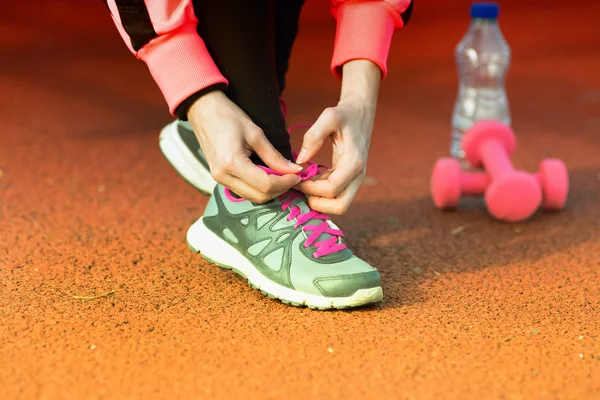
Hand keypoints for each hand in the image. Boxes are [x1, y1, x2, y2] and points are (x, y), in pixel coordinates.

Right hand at [188, 91, 301, 202]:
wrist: (203, 111)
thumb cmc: (228, 117)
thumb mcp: (255, 133)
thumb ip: (274, 156)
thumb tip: (294, 170)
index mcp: (232, 163)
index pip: (265, 184)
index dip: (285, 183)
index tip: (297, 174)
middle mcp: (223, 176)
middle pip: (259, 196)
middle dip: (280, 189)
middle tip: (293, 177)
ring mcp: (219, 179)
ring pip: (252, 197)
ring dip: (270, 191)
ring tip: (283, 177)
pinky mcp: (220, 178)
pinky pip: (244, 191)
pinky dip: (259, 188)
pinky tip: (269, 176)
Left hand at [295, 60, 380, 214]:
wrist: (360, 115)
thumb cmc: (344, 115)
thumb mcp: (329, 116)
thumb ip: (313, 136)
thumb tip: (300, 159)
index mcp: (354, 162)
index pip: (332, 189)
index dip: (311, 188)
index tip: (297, 178)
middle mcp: (358, 176)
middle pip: (340, 207)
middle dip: (317, 202)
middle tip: (301, 187)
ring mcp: (355, 180)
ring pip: (338, 206)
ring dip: (319, 200)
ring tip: (303, 183)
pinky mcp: (349, 181)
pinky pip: (336, 197)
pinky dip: (321, 194)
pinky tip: (309, 179)